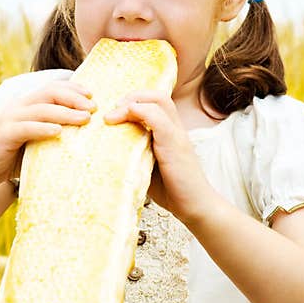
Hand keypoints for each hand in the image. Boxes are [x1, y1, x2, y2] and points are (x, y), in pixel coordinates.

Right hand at [0, 80, 96, 188]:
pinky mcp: (3, 135)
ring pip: (41, 109)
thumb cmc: (15, 156)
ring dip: (65, 112)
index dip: (73, 88)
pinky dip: (43, 128)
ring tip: (84, 119)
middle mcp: (18, 106)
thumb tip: (86, 129)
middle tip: (93, 107)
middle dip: (74, 98)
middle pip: (49, 93)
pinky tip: (59, 132)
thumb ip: (54, 130)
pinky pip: (26, 128)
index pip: (53, 87)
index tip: (93, 95)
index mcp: (27, 103)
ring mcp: (9, 119)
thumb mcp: (37, 139)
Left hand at [104, 91, 217, 225]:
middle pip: (157, 96)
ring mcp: (176, 134)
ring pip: (158, 100)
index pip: (155, 102)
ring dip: (132, 102)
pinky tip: (120, 121)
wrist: (196, 206)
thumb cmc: (172, 190)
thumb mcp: (148, 166)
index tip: (114, 115)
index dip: (134, 101)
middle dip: (132, 97)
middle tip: (112, 112)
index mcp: (170, 132)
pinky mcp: (174, 144)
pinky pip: (157, 118)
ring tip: (113, 116)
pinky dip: (138, 113)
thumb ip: (136, 153)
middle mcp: (175, 128)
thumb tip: (108, 149)